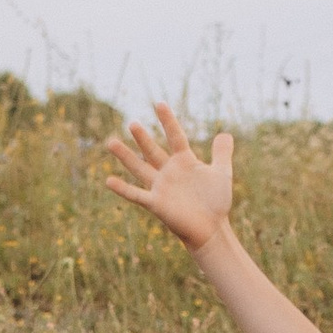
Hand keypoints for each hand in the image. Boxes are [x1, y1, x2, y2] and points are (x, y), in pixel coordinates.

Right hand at [103, 102, 235, 251]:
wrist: (212, 229)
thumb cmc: (216, 202)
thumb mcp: (221, 173)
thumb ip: (222, 153)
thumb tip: (224, 134)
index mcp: (184, 161)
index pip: (175, 136)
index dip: (168, 121)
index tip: (159, 104)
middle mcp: (169, 172)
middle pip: (152, 150)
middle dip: (142, 138)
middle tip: (132, 122)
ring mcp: (160, 187)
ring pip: (139, 168)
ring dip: (126, 156)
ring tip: (111, 142)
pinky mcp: (156, 203)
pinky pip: (136, 195)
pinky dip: (123, 189)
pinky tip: (108, 181)